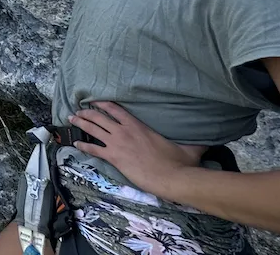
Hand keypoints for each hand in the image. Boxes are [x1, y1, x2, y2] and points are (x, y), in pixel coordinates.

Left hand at [69, 102, 197, 198]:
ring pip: (93, 129)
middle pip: (99, 117)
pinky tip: (75, 144)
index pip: (116, 109)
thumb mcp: (190, 146)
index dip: (103, 104)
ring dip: (80, 124)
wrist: (173, 177)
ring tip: (71, 120)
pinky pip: (93, 150)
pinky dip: (83, 146)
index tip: (94, 101)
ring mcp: (118, 144)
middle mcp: (124, 131)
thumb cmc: (180, 162)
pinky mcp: (114, 157)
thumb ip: (195, 140)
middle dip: (86, 113)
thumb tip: (209, 138)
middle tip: (77, 111)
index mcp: (138, 125)